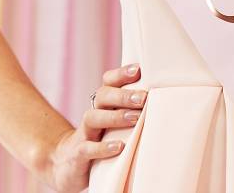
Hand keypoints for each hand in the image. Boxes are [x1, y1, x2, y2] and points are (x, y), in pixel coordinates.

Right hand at [48, 63, 146, 192]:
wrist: (67, 163)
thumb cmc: (102, 138)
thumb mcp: (116, 122)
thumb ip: (134, 110)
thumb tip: (166, 99)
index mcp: (103, 103)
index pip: (108, 81)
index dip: (121, 74)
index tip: (139, 69)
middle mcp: (93, 113)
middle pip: (103, 95)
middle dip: (123, 95)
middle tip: (143, 98)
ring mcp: (84, 133)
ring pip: (93, 117)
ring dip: (115, 117)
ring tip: (135, 118)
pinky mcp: (78, 154)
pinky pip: (88, 148)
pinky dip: (103, 148)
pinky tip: (119, 147)